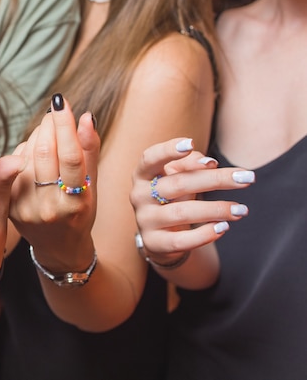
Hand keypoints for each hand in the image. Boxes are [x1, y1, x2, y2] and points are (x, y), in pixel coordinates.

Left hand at [8, 94, 100, 271]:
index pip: (70, 158)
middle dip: (48, 126)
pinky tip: (30, 151)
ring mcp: (24, 209)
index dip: (64, 126)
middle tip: (54, 113)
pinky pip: (10, 167)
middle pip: (44, 154)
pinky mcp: (7, 207)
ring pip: (24, 157)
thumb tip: (86, 116)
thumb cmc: (80, 211)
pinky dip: (21, 151)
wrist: (58, 247)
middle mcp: (48, 209)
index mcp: (76, 204)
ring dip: (35, 137)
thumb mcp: (93, 186)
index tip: (60, 101)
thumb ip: (89, 151)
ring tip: (46, 133)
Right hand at [130, 137, 254, 258]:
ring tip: (241, 209)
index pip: (150, 158)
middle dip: (215, 179)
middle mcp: (139, 196)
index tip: (191, 143)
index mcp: (143, 175)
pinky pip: (181, 240)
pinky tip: (223, 227)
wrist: (160, 236)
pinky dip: (205, 234)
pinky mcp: (154, 243)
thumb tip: (208, 163)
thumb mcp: (179, 177)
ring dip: (216, 209)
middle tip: (247, 178)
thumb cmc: (174, 198)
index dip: (168, 150)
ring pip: (182, 213)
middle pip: (178, 184)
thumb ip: (191, 164)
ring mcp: (145, 220)